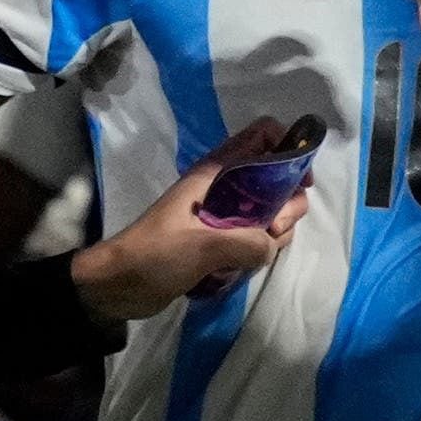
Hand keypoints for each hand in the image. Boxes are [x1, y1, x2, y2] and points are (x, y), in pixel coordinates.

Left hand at [71, 120, 310, 321]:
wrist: (119, 284)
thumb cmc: (154, 255)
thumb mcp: (202, 246)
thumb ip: (248, 242)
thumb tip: (270, 244)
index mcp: (216, 171)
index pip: (263, 136)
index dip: (289, 149)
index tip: (301, 183)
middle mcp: (225, 186)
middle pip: (278, 179)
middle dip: (288, 204)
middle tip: (273, 230)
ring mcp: (225, 213)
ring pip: (272, 211)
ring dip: (276, 231)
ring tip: (255, 253)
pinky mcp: (222, 239)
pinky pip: (257, 236)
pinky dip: (261, 248)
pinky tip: (244, 264)